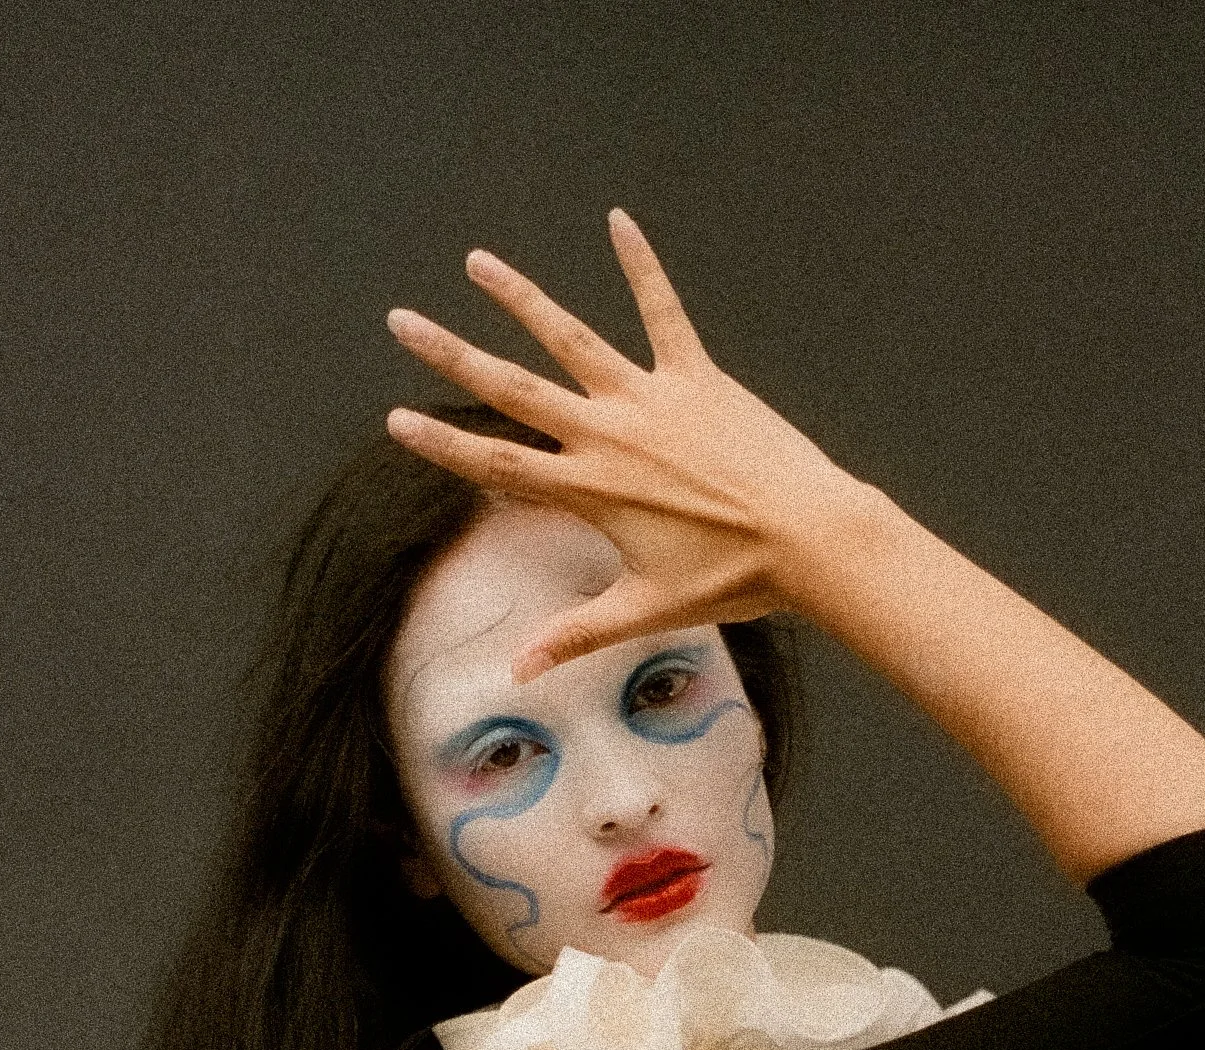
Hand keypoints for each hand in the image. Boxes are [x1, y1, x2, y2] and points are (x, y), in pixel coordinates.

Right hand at [385, 208, 868, 677]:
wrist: (808, 537)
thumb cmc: (731, 580)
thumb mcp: (646, 611)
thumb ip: (575, 634)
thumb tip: (518, 673)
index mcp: (590, 490)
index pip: (498, 466)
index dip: (443, 444)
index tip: (396, 418)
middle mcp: (608, 434)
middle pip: (512, 389)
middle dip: (452, 354)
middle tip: (401, 321)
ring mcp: (650, 398)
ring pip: (571, 337)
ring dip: (521, 297)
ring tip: (477, 262)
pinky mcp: (696, 376)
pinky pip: (662, 310)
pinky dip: (641, 264)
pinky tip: (618, 221)